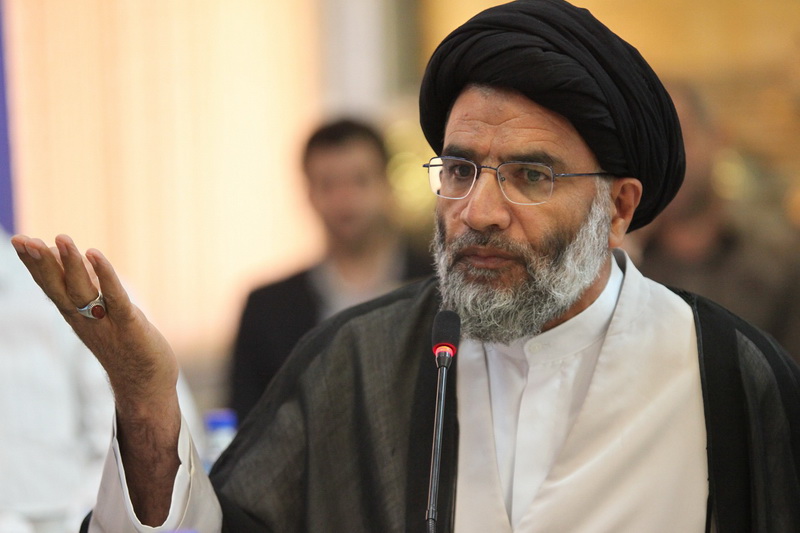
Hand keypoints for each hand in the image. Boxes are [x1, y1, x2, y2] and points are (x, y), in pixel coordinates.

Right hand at [10, 233, 179, 524]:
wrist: (145, 385)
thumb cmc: (123, 346)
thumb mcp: (100, 314)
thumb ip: (88, 289)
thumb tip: (73, 261)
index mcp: (76, 314)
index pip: (50, 285)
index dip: (34, 264)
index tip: (19, 240)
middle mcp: (84, 318)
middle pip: (58, 287)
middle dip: (41, 262)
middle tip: (21, 239)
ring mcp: (105, 322)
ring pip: (83, 290)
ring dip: (71, 264)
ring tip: (60, 238)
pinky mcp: (129, 325)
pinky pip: (115, 298)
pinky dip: (105, 276)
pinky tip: (95, 255)